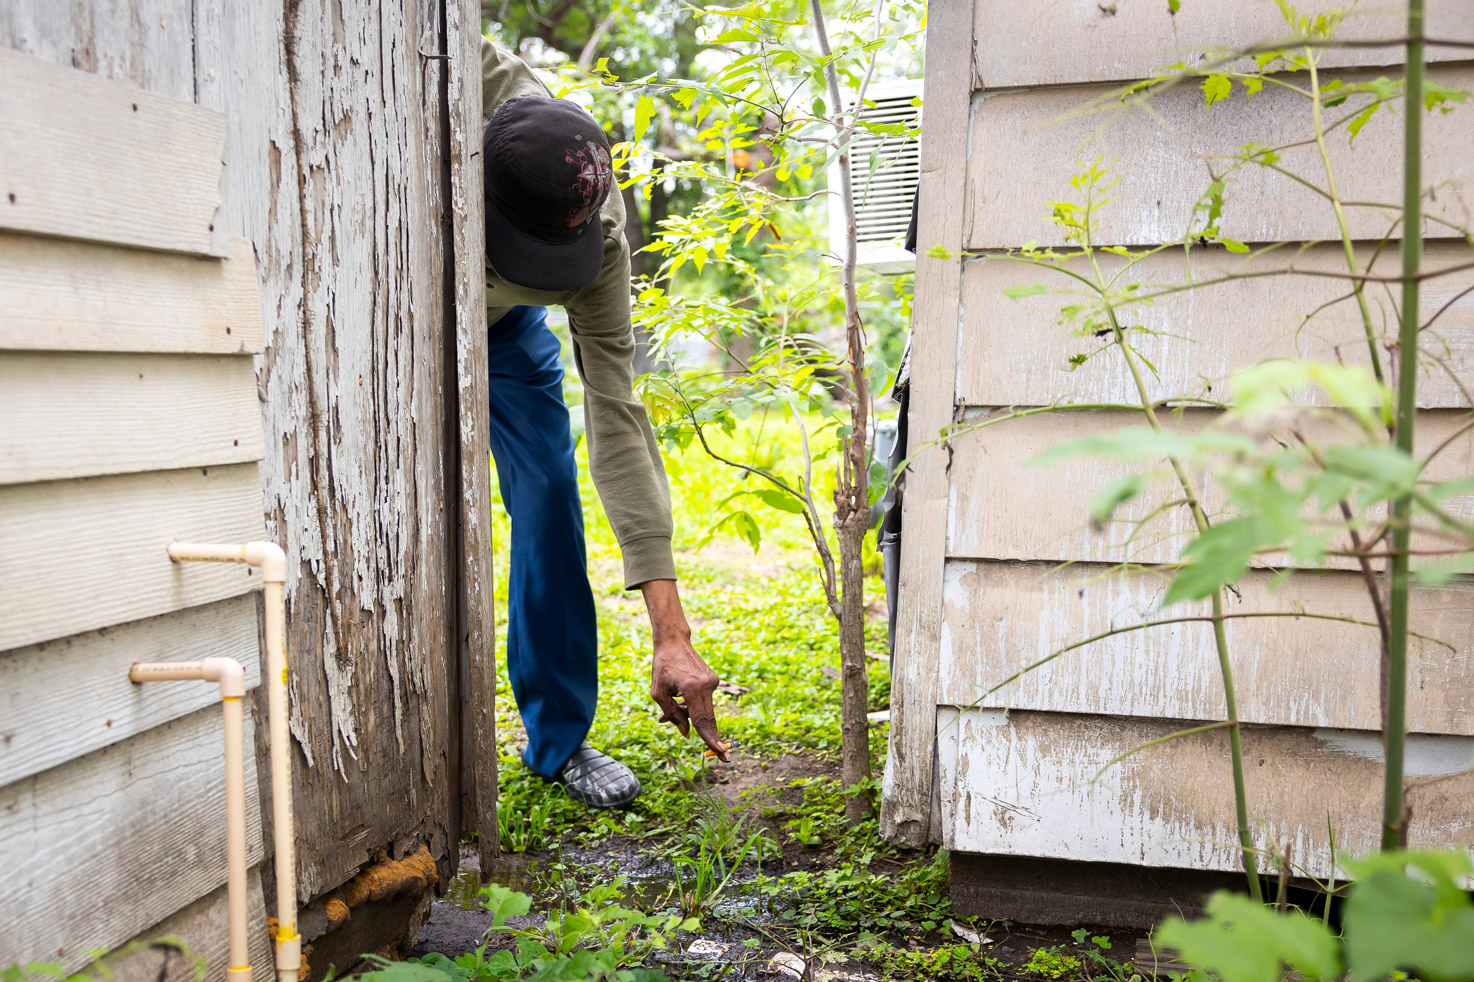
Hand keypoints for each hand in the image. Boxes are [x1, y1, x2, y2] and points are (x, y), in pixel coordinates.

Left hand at [640, 579, 728, 760]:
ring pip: (705, 710)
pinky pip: (704, 701)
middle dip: (713, 738)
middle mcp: (707, 685)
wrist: (673, 642)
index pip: (701, 720)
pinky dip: (693, 706)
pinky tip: (679, 697)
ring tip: (672, 706)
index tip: (720, 752)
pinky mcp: (713, 679)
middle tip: (723, 758)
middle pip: (709, 718)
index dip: (709, 739)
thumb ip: (672, 714)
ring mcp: (712, 682)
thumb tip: (687, 733)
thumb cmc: (662, 667)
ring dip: (691, 716)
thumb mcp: (658, 693)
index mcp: (693, 688)